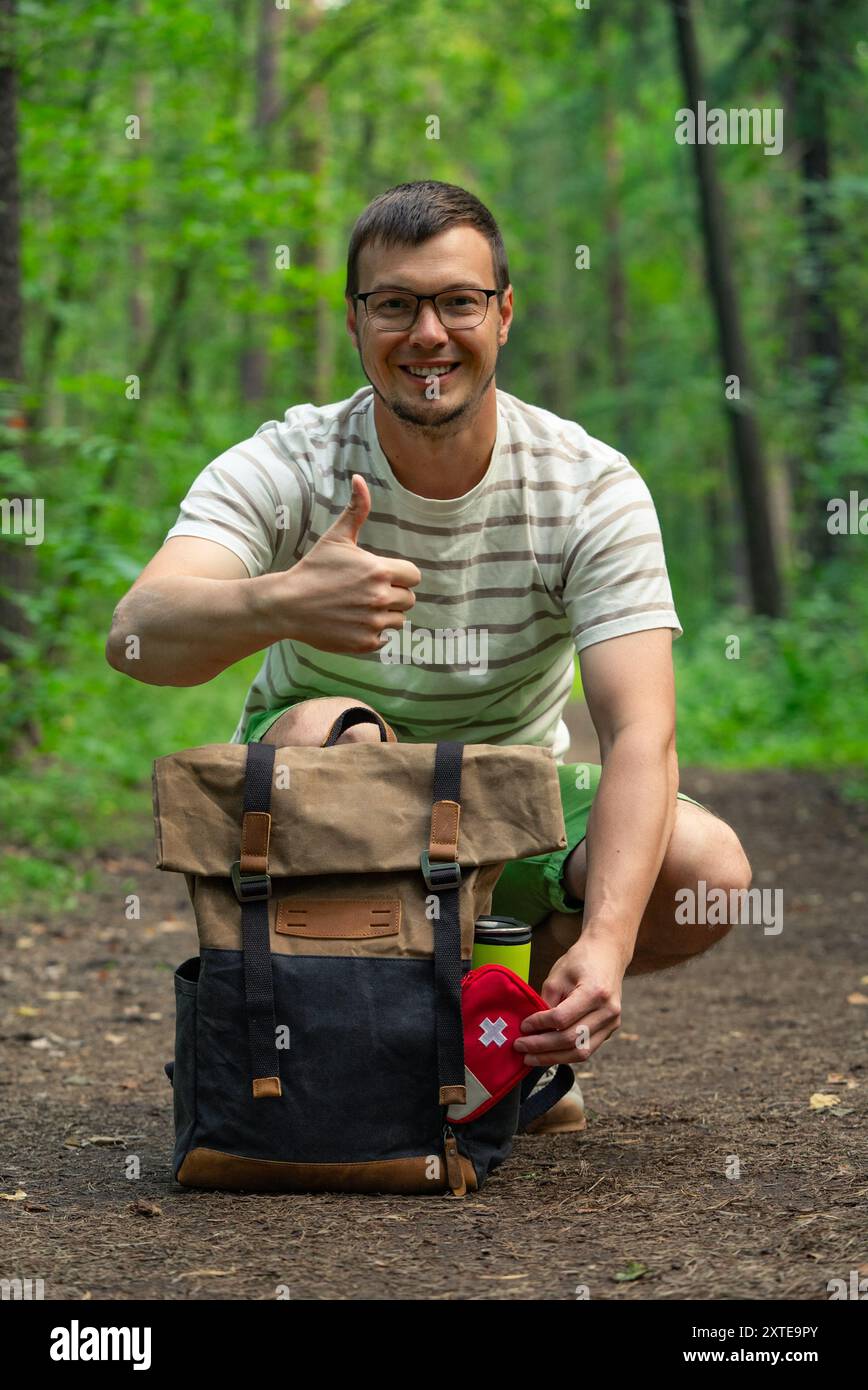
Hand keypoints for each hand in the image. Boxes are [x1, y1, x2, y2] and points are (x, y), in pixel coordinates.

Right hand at [277, 474, 421, 653]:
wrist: (287, 605)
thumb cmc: (313, 568)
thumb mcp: (336, 538)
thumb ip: (356, 510)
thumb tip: (360, 478)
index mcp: (379, 571)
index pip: (414, 576)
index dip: (401, 576)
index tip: (383, 576)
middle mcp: (380, 598)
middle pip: (409, 599)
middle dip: (394, 595)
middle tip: (367, 593)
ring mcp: (373, 622)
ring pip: (398, 620)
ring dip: (385, 615)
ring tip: (360, 608)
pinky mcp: (365, 642)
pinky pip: (384, 639)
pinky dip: (372, 633)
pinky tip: (353, 623)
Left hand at [513, 932, 626, 1065]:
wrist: (607, 954)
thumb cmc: (580, 961)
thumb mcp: (558, 975)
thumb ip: (546, 1002)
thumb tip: (532, 1029)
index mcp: (594, 992)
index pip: (561, 1018)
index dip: (539, 1024)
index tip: (523, 1026)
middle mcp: (608, 1011)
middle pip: (572, 1040)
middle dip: (542, 1047)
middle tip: (521, 1047)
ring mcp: (612, 1022)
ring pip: (581, 1052)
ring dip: (553, 1058)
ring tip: (531, 1058)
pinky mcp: (611, 1029)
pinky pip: (587, 1049)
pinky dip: (565, 1053)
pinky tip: (548, 1053)